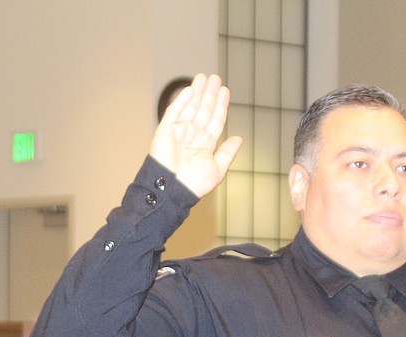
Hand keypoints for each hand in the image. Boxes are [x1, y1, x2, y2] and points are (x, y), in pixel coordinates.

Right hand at [149, 73, 242, 197]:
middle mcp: (193, 135)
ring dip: (197, 92)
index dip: (220, 105)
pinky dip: (182, 100)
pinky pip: (175, 112)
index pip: (215, 120)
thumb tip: (239, 139)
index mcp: (206, 144)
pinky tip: (190, 90)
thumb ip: (228, 153)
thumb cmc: (195, 184)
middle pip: (204, 109)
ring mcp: (179, 131)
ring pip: (191, 107)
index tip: (225, 90)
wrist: (173, 190)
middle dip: (209, 93)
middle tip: (215, 77)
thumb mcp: (218, 169)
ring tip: (203, 77)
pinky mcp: (166, 130)